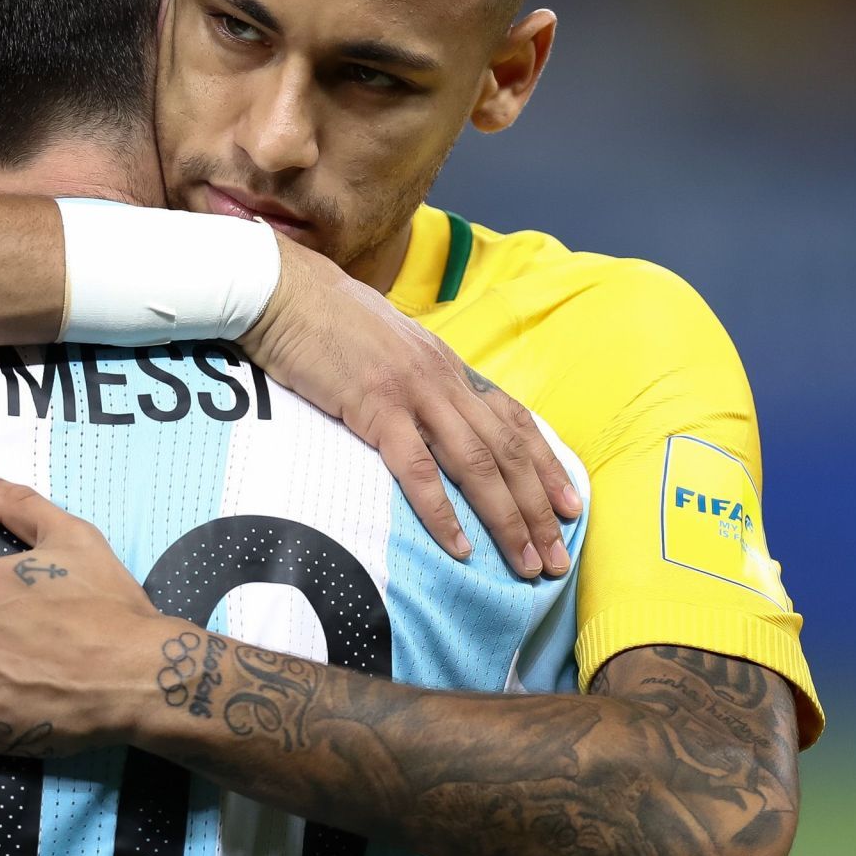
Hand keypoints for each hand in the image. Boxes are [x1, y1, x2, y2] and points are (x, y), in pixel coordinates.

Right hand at [240, 235, 580, 576]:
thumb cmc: (325, 320)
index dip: (547, 466)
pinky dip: (442, 512)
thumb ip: (415, 379)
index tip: (572, 506)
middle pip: (506, 451)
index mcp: (448, 366)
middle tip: (556, 559)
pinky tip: (459, 547)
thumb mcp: (388, 346)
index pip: (514, 420)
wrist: (283, 292)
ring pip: (476, 464)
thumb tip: (429, 411)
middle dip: (538, 509)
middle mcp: (443, 379)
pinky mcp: (375, 407)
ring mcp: (412, 392)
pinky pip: (417, 468)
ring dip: (506, 518)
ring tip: (524, 563)